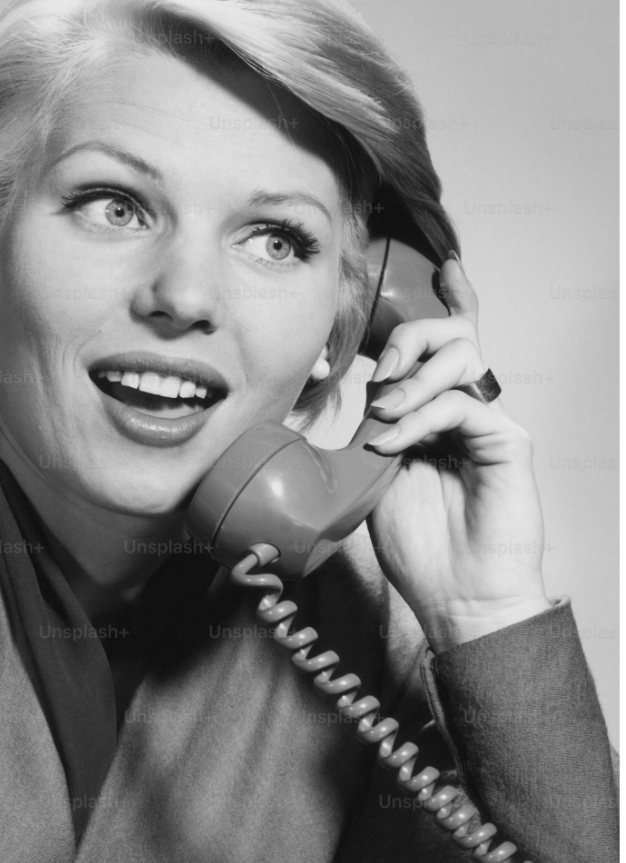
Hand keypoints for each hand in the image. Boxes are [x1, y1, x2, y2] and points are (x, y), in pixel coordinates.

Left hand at [364, 255, 551, 651]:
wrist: (455, 596)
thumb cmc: (419, 542)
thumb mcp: (375, 474)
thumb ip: (372, 427)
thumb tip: (355, 389)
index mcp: (439, 411)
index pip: (447, 343)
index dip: (449, 300)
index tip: (446, 265)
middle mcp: (468, 407)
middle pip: (452, 332)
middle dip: (408, 337)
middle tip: (379, 371)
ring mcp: (490, 421)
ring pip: (461, 354)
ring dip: (411, 377)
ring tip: (384, 417)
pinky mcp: (507, 441)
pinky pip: (461, 402)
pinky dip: (418, 416)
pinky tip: (392, 442)